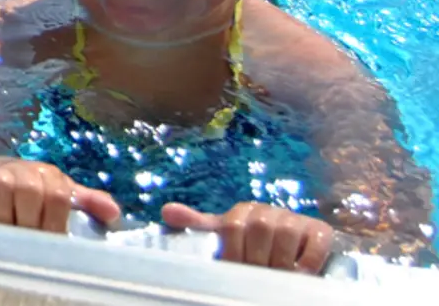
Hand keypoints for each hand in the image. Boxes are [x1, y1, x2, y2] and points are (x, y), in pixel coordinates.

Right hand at [0, 158, 122, 233]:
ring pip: (1, 188)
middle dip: (28, 222)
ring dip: (4, 217)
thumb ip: (88, 202)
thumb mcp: (64, 195)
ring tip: (6, 235)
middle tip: (26, 243)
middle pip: (30, 191)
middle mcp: (23, 169)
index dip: (55, 222)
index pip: (58, 196)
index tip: (50, 243)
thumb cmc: (37, 192)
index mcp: (50, 175)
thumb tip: (114, 214)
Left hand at [162, 202, 334, 272]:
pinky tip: (300, 273)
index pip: (231, 226)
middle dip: (257, 258)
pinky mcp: (320, 230)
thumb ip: (200, 225)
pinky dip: (307, 261)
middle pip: (259, 229)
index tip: (235, 269)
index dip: (232, 252)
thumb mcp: (225, 236)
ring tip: (277, 276)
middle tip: (258, 276)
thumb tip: (166, 211)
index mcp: (242, 212)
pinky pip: (314, 243)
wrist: (297, 250)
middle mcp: (269, 211)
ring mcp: (295, 219)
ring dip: (280, 261)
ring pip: (285, 234)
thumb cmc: (254, 247)